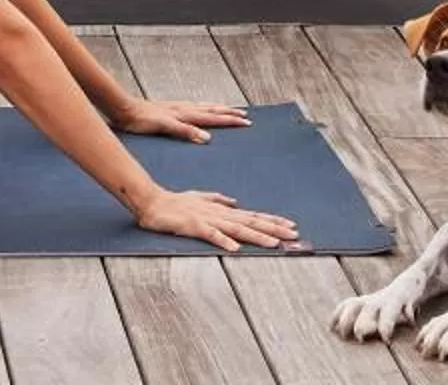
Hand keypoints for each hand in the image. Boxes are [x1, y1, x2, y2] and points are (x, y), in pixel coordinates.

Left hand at [113, 98, 252, 142]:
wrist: (124, 110)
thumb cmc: (142, 120)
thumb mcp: (165, 127)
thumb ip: (185, 131)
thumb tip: (207, 138)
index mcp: (185, 114)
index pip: (213, 117)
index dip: (230, 120)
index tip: (246, 122)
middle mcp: (184, 108)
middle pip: (212, 110)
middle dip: (229, 113)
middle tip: (245, 115)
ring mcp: (177, 108)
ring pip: (203, 107)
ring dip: (218, 108)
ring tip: (228, 109)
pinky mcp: (170, 109)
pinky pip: (193, 108)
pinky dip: (203, 108)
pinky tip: (200, 110)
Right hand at [135, 187, 305, 253]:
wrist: (153, 202)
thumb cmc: (176, 202)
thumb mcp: (201, 198)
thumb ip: (218, 200)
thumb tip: (235, 202)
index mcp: (222, 210)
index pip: (253, 216)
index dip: (272, 221)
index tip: (291, 226)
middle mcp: (220, 214)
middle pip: (251, 222)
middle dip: (274, 229)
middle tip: (294, 234)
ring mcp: (208, 219)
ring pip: (237, 229)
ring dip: (257, 236)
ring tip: (274, 243)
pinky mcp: (194, 226)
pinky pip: (211, 235)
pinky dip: (224, 241)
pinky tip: (235, 248)